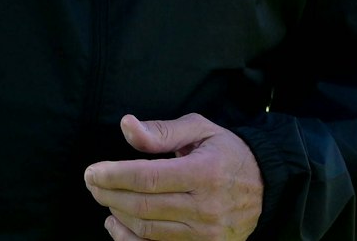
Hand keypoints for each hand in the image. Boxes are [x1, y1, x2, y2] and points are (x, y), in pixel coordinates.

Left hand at [85, 113, 261, 239]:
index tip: (92, 171)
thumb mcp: (199, 130)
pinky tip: (116, 224)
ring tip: (103, 197)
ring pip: (148, 230)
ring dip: (117, 215)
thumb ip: (161, 131)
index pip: (148, 178)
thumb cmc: (226, 153)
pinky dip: (130, 240)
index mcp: (205, 173)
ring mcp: (206, 235)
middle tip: (91, 182)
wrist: (264, 186)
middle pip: (144, 206)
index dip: (114, 175)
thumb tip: (126, 126)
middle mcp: (206, 208)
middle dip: (109, 194)